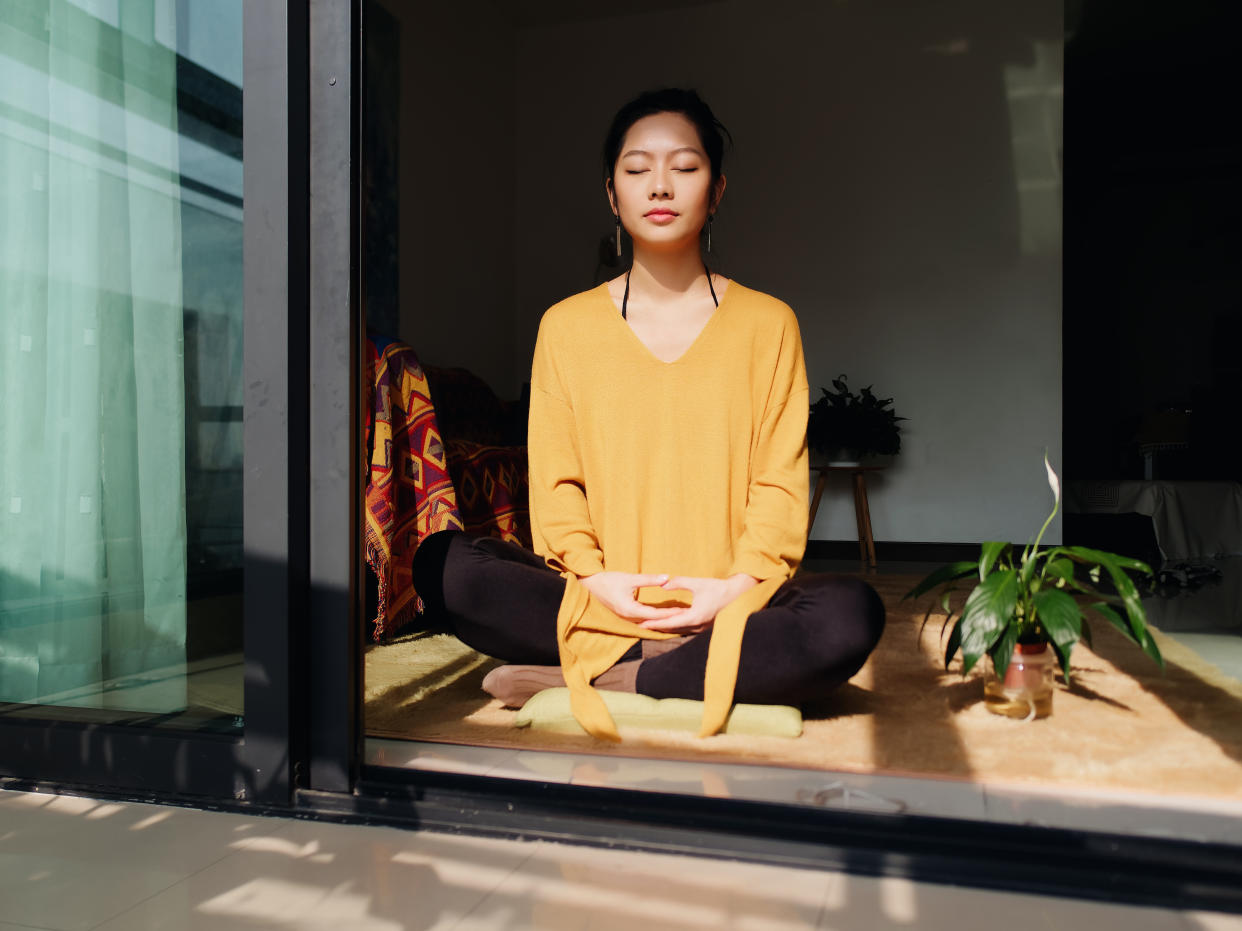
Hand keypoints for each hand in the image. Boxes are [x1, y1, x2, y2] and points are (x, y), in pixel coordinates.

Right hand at [579, 571, 684, 624]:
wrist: (591, 584)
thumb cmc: (609, 580)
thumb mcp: (630, 578)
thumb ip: (649, 579)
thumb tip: (667, 578)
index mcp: (630, 610)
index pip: (655, 614)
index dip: (670, 613)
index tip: (683, 610)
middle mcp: (629, 617)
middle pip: (653, 621)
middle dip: (669, 618)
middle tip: (685, 615)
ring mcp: (626, 617)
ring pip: (648, 622)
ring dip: (661, 619)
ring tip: (676, 616)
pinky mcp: (625, 614)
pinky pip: (643, 619)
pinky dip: (654, 618)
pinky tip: (662, 615)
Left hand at [638, 574, 759, 634]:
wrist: (739, 595)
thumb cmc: (718, 588)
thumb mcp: (697, 583)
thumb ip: (679, 583)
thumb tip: (663, 584)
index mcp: (694, 617)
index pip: (669, 622)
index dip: (654, 623)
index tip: (641, 624)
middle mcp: (697, 626)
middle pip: (672, 629)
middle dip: (657, 627)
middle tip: (641, 626)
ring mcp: (702, 628)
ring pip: (679, 630)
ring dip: (666, 627)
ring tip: (652, 626)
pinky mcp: (705, 625)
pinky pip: (687, 628)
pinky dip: (676, 626)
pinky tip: (670, 623)